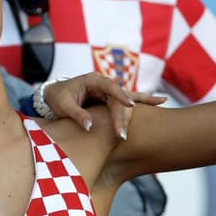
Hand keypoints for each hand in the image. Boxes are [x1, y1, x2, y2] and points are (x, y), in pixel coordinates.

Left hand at [43, 73, 166, 138]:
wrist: (53, 96)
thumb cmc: (57, 98)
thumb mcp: (63, 105)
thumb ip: (77, 114)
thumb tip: (89, 126)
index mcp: (92, 80)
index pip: (110, 87)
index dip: (120, 96)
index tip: (130, 105)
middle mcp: (104, 84)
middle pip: (120, 98)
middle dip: (123, 116)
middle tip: (122, 134)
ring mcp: (109, 91)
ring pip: (127, 100)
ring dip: (138, 108)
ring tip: (160, 103)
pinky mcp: (111, 100)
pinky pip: (129, 101)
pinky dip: (144, 101)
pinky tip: (162, 101)